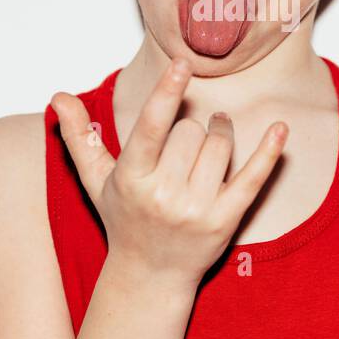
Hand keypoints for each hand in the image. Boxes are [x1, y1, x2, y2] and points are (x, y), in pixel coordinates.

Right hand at [51, 57, 287, 290]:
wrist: (150, 276)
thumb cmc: (124, 218)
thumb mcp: (96, 180)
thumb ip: (78, 136)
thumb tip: (57, 96)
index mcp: (132, 179)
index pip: (152, 128)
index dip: (166, 94)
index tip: (182, 62)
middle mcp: (164, 196)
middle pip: (190, 132)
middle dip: (188, 132)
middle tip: (180, 149)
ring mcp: (197, 210)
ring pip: (220, 146)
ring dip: (219, 136)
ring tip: (209, 144)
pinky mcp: (226, 220)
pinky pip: (252, 178)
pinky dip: (269, 153)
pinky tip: (281, 129)